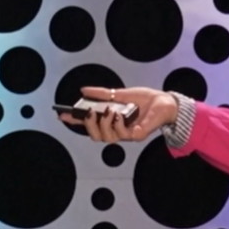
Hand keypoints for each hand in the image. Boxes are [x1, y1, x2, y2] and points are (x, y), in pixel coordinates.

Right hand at [57, 86, 178, 143]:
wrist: (166, 101)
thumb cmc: (147, 99)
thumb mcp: (121, 93)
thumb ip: (103, 94)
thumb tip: (84, 90)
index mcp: (112, 120)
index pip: (90, 124)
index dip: (76, 121)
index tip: (63, 115)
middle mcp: (118, 129)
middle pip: (96, 136)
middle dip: (89, 125)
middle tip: (89, 113)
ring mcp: (127, 134)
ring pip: (107, 138)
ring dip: (104, 124)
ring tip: (109, 111)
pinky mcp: (137, 135)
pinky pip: (123, 135)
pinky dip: (118, 124)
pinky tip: (119, 114)